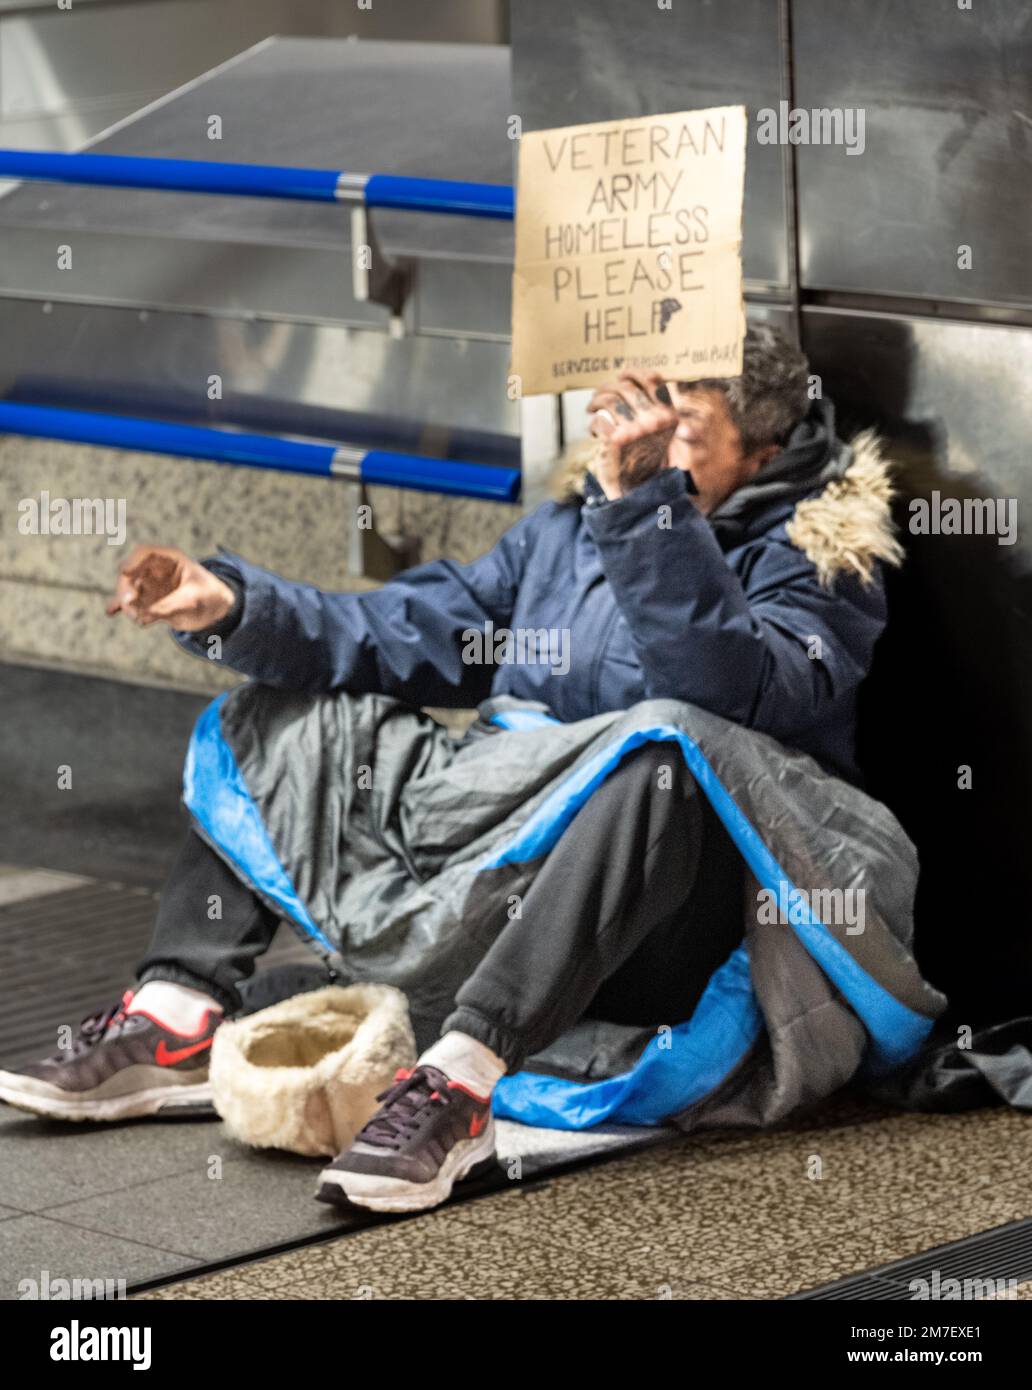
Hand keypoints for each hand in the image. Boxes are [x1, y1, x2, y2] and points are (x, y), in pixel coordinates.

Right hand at [106, 545, 235, 630]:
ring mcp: (150, 586)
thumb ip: (170, 606)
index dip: (133, 561)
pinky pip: (131, 603)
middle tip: (130, 604)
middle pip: (131, 573)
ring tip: (137, 617)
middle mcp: (156, 570)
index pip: (146, 553)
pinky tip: (110, 611)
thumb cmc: (210, 596)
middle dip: (126, 588)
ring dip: (127, 602)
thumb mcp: (194, 599)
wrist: (217, 610)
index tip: (125, 571)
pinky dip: (121, 606)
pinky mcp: (149, 601)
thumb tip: (145, 615)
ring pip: (129, 590)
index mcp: (170, 560)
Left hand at [586, 371, 678, 499]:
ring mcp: (635, 430)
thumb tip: (626, 378)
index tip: (621, 375)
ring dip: (597, 400)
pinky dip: (593, 423)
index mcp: (668, 415)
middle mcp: (654, 421)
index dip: (634, 373)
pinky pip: (599, 419)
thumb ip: (649, 406)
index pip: (652, 380)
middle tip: (598, 395)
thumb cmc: (644, 457)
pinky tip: (594, 430)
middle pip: (626, 387)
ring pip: (610, 399)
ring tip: (592, 407)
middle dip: (608, 387)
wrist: (638, 490)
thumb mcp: (657, 431)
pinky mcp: (615, 440)